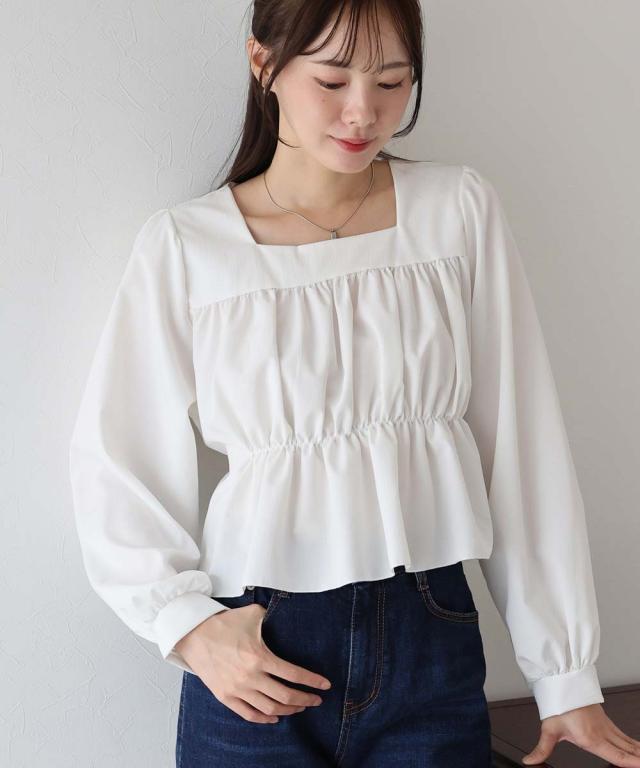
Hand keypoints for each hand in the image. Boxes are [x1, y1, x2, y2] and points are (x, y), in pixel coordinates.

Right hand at [174, 602, 331, 723]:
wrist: (193, 634)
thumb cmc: (224, 623)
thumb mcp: (252, 613)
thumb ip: (272, 615)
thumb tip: (286, 612)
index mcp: (259, 657)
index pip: (293, 674)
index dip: (312, 681)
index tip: (325, 685)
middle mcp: (250, 677)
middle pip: (285, 696)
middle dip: (305, 700)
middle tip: (316, 700)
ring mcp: (237, 689)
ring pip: (270, 709)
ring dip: (288, 710)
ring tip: (299, 707)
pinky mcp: (226, 696)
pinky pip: (249, 714)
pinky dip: (264, 719)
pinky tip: (275, 717)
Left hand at [522, 703, 639, 765]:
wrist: (562, 681)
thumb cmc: (558, 702)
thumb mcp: (549, 729)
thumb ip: (542, 749)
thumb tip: (530, 760)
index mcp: (591, 738)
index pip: (617, 756)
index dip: (631, 762)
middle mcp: (601, 733)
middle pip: (626, 750)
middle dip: (638, 756)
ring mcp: (605, 725)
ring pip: (626, 741)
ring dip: (637, 750)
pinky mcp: (604, 720)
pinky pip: (622, 734)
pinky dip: (632, 742)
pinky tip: (635, 745)